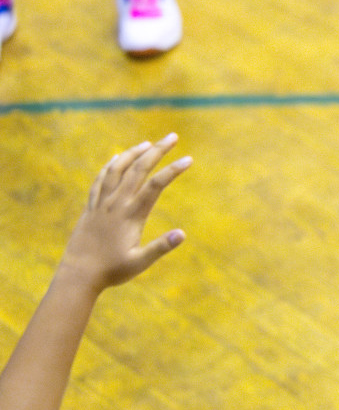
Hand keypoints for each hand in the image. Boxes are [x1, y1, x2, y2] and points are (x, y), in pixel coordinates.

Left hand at [59, 134, 190, 291]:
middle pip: (138, 169)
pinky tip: (117, 159)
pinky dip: (110, 166)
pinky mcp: (91, 207)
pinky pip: (100, 180)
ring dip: (133, 153)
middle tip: (173, 137)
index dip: (173, 170)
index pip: (156, 185)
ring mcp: (101, 204)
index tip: (189, 159)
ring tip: (147, 144)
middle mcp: (116, 204)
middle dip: (157, 151)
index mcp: (131, 215)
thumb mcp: (140, 262)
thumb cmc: (112, 271)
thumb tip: (183, 234)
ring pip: (117, 170)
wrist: (78, 273)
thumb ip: (161, 247)